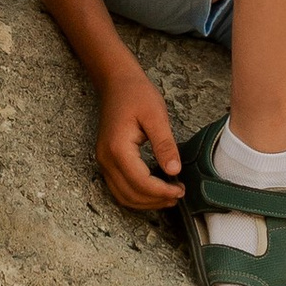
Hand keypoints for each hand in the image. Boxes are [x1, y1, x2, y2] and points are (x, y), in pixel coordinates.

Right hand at [95, 61, 183, 212]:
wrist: (117, 83)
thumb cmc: (136, 94)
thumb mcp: (156, 115)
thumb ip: (165, 144)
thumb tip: (174, 171)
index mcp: (118, 148)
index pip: (140, 182)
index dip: (162, 191)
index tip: (181, 189)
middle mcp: (106, 159)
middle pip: (130, 194)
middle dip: (155, 200)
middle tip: (178, 195)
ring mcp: (104, 161)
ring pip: (122, 196)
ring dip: (145, 202)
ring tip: (168, 197)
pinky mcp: (107, 161)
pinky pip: (119, 188)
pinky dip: (136, 196)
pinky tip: (154, 191)